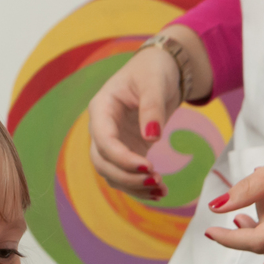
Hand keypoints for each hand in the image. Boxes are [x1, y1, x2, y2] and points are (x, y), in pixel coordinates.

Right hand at [88, 46, 180, 199]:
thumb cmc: (154, 70)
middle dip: (127, 177)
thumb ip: (152, 107)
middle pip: (102, 163)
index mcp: (101, 108)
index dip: (122, 158)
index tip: (148, 166)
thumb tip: (152, 137)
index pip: (103, 140)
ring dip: (134, 187)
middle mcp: (102, 129)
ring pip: (112, 174)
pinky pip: (127, 175)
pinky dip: (141, 187)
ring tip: (162, 191)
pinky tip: (161, 193)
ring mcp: (113, 142)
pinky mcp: (127, 151)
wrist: (160, 71)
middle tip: (157, 181)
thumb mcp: (154, 82)